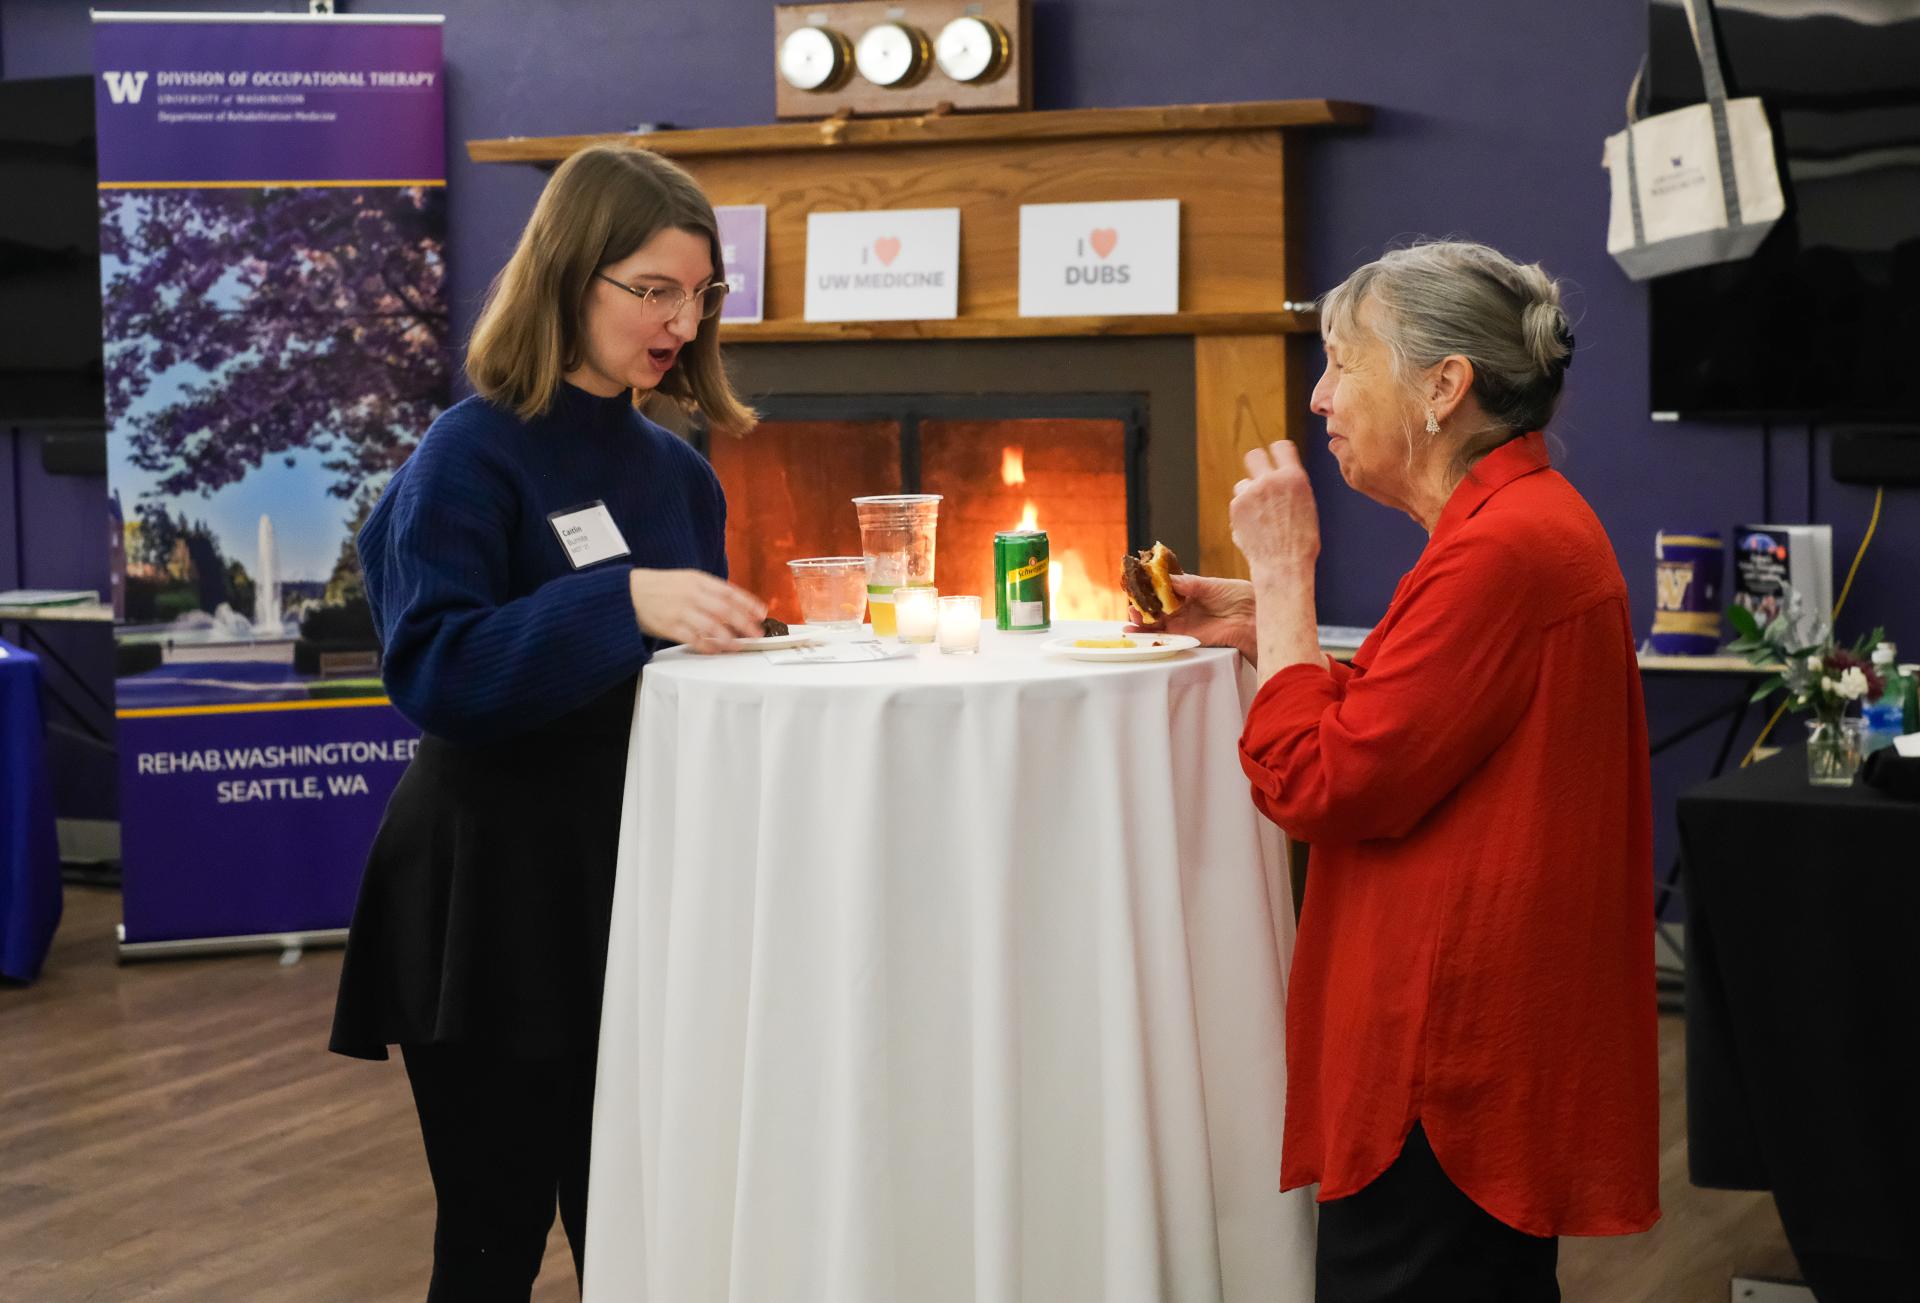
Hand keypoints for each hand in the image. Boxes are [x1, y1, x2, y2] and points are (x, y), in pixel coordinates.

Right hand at [628, 568, 766, 653]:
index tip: (762, 613)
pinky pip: (693, 638)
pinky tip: (716, 650)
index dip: (748, 603)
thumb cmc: (660, 588)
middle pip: (724, 610)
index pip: (729, 591)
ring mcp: (680, 610)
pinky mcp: (669, 626)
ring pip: (711, 626)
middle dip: (744, 623)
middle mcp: (691, 594)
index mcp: (698, 580)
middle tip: (757, 634)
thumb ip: (709, 591)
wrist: (628, 593)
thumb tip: (735, 606)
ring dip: (729, 638)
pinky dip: (707, 645)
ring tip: (739, 646)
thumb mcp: (686, 581)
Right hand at [1127, 573, 1256, 660]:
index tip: (1135, 582)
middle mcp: (1184, 607)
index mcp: (1189, 590)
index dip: (1148, 586)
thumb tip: (1162, 578)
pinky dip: (1149, 634)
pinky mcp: (1187, 637)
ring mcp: (1184, 623)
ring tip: (1131, 615)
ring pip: (1157, 622)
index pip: (1163, 588)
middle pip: (1156, 606)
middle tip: (1132, 602)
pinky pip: (1165, 636)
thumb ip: (1185, 583)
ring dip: (1141, 619)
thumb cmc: (1237, 595)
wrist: (1253, 618)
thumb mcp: (1208, 584)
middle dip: (1141, 604)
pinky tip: (1137, 629)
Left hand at [1230, 440, 1320, 573]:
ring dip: (1248, 496)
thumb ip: (1291, 487)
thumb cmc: (1301, 542)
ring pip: (1243, 484)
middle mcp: (1271, 480)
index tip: (1275, 460)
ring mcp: (1251, 492)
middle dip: (1255, 464)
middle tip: (1258, 478)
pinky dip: (1242, 514)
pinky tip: (1253, 530)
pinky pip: (1237, 503)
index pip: (1281, 447)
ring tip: (1260, 519)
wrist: (1284, 566)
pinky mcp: (1236, 506)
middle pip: (1254, 455)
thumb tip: (1280, 476)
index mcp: (1294, 477)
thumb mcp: (1307, 506)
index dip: (1277, 453)